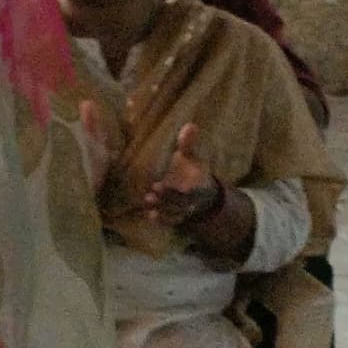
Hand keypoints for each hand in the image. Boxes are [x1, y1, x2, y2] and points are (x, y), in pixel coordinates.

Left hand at [133, 120, 232, 245]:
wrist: (200, 192)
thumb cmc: (192, 171)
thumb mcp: (192, 157)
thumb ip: (189, 144)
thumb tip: (190, 125)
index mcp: (199, 186)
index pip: (192, 192)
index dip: (179, 190)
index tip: (163, 184)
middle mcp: (191, 201)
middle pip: (181, 204)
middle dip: (168, 199)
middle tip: (153, 191)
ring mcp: (183, 211)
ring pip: (175, 214)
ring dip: (162, 210)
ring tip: (147, 201)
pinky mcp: (175, 216)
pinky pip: (170, 222)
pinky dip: (161, 221)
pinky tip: (149, 216)